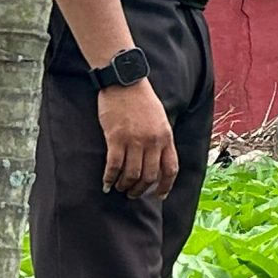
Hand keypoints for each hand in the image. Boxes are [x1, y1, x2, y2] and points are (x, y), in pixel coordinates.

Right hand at [100, 79, 176, 197]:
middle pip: (149, 176)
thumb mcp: (160, 119)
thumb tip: (157, 161)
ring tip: (119, 188)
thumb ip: (160, 139)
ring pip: (131, 175)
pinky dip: (109, 178)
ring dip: (124, 186)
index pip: (170, 169)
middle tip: (132, 194)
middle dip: (140, 190)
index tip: (159, 195)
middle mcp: (152, 141)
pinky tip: (106, 183)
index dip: (165, 186)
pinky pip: (113, 166)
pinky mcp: (116, 139)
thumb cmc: (142, 100)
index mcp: (166, 137)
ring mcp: (134, 141)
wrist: (125, 82)